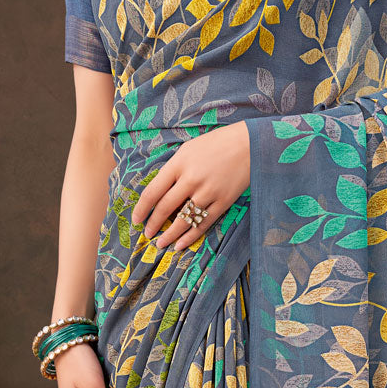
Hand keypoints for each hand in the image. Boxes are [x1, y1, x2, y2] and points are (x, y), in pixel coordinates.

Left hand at [131, 120, 249, 250]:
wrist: (250, 144)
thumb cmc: (217, 143)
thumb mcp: (189, 149)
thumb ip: (174, 169)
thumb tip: (160, 191)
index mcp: (179, 164)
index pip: (153, 191)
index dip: (142, 209)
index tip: (136, 219)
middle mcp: (191, 179)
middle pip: (165, 208)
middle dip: (154, 224)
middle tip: (147, 234)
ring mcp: (208, 192)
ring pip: (183, 220)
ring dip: (169, 235)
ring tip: (161, 244)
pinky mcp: (223, 202)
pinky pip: (203, 223)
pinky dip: (190, 236)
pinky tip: (181, 244)